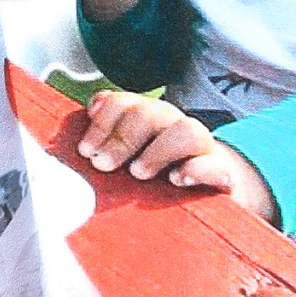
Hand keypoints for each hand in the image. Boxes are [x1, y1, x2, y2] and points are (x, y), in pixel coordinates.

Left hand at [74, 90, 278, 222]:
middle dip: (121, 138)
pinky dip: (197, 169)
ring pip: (187, 131)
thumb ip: (104, 144)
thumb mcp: (126, 157)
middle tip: (103, 164)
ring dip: (157, 151)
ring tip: (138, 173)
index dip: (102, 121)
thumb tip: (72, 149)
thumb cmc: (158, 174)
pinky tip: (178, 178)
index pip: (124, 103)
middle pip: (150, 113)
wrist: (210, 193)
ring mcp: (203, 148)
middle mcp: (174, 125)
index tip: (85, 148)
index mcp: (148, 118)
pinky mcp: (223, 174)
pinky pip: (216, 164)